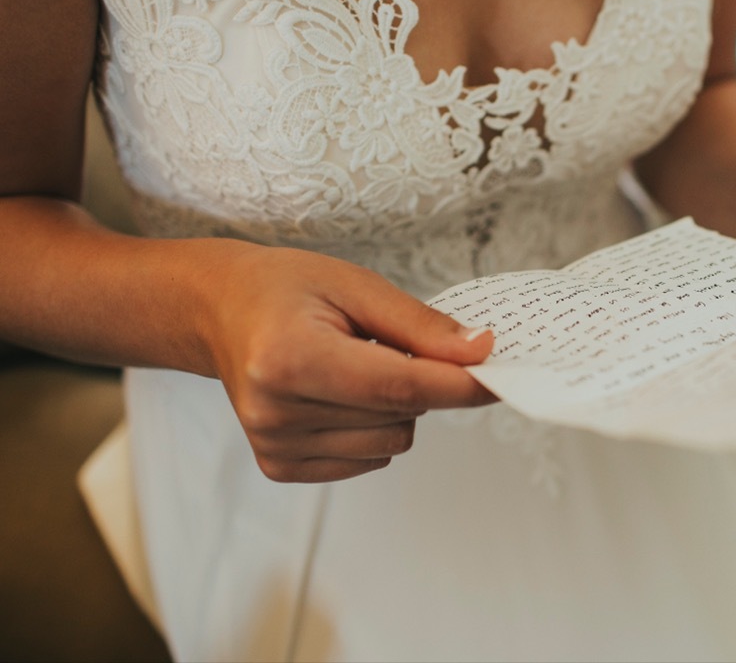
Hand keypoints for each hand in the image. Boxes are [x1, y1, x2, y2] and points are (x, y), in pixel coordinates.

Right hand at [200, 246, 494, 482]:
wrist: (220, 311)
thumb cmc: (286, 289)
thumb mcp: (356, 285)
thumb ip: (421, 325)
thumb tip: (480, 353)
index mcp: (290, 357)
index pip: (400, 386)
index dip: (460, 384)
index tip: (500, 375)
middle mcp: (277, 411)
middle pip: (402, 415)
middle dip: (417, 379)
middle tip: (381, 342)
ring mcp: (275, 446)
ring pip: (393, 443)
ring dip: (395, 407)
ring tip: (352, 366)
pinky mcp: (280, 467)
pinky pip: (370, 458)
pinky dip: (372, 426)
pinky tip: (338, 393)